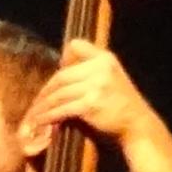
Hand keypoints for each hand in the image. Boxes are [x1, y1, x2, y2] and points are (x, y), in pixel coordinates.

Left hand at [16, 43, 149, 152]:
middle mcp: (101, 68)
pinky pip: (61, 109)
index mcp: (105, 59)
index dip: (63, 59)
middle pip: (61, 76)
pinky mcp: (90, 104)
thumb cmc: (120, 105)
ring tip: (33, 117)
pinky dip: (48, 117)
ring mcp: (96, 86)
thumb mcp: (111, 78)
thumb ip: (90, 71)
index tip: (57, 74)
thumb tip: (59, 70)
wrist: (138, 125)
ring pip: (58, 94)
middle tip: (35, 104)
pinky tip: (41, 123)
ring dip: (42, 107)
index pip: (76, 46)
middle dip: (44, 92)